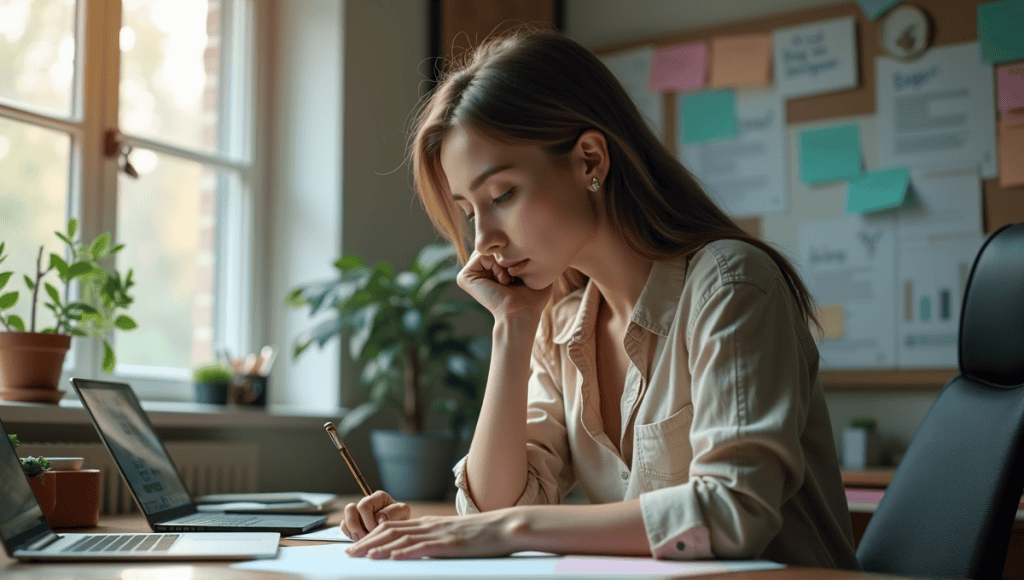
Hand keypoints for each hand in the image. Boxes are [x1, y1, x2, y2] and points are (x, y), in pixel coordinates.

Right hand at [340, 490, 410, 539]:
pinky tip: (362, 539)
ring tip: (365, 539)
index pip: (363, 505)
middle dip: (358, 528)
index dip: (368, 521)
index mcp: (378, 497)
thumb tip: (378, 518)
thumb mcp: (403, 512)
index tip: (377, 530)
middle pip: (350, 510)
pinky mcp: (353, 524)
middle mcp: (366, 503)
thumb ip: (393, 512)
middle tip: (368, 537)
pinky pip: (344, 527)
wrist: (399, 529)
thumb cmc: (401, 518)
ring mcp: (358, 514)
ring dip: (353, 532)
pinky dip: (350, 535)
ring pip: (345, 519)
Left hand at [345, 511, 519, 558]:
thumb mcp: (452, 535)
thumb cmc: (481, 534)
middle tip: (350, 553)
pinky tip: (390, 557)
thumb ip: (434, 539)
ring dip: (379, 547)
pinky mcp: (448, 544)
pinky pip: (421, 548)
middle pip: (390, 531)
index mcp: (429, 523)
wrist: (504, 526)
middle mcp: (429, 526)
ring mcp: (438, 534)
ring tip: (362, 556)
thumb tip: (418, 548)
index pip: (393, 527)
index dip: (372, 536)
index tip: (357, 546)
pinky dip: (403, 552)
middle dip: (367, 542)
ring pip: (401, 538)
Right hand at [457, 251, 552, 321]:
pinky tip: (502, 281)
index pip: (500, 248)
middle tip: (515, 277)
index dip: (514, 253)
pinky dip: (495, 264)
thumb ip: (532, 257)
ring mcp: (470, 274)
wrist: (522, 312)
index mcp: (490, 270)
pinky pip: (482, 255)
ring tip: (509, 280)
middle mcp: (479, 271)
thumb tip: (534, 241)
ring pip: (488, 250)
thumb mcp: (535, 273)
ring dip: (503, 262)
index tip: (521, 273)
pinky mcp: (464, 277)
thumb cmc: (532, 299)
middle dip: (507, 256)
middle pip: (493, 247)